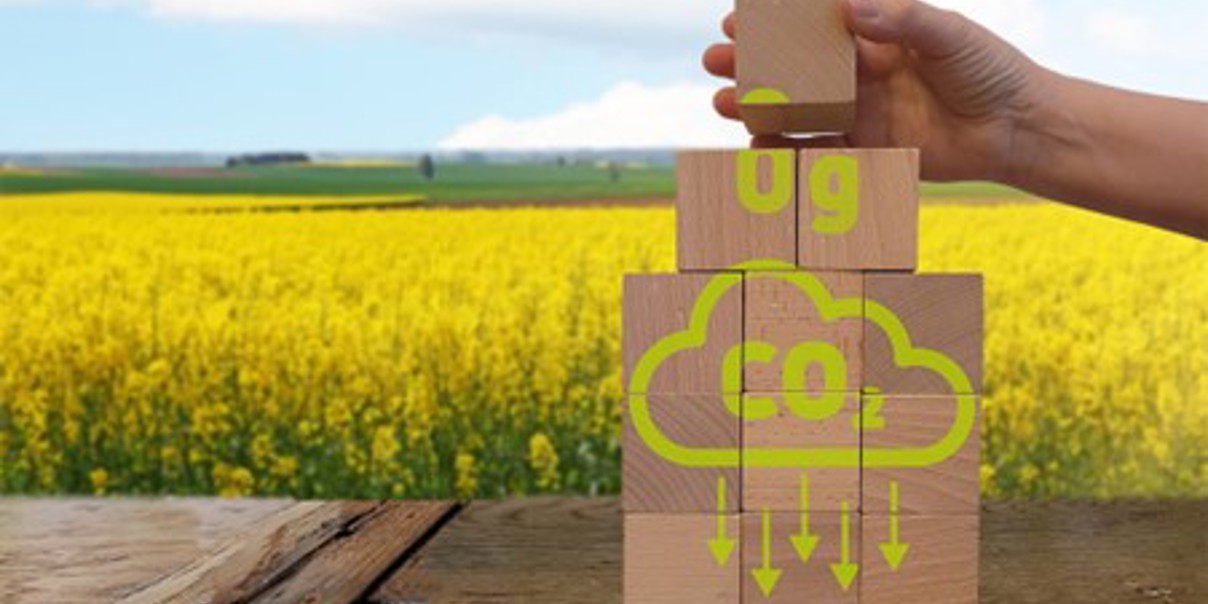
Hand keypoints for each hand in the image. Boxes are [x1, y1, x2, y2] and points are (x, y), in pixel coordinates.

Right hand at [703, 0, 1051, 181]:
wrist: (1019, 129)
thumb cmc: (990, 71)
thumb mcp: (949, 36)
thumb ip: (901, 20)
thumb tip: (850, 7)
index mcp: (877, 38)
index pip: (814, 27)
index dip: (774, 24)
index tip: (737, 18)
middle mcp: (862, 75)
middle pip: (794, 69)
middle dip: (752, 65)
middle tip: (714, 61)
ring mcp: (862, 115)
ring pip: (798, 111)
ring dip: (759, 108)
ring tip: (721, 104)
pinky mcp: (870, 154)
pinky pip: (819, 156)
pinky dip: (787, 155)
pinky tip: (756, 150)